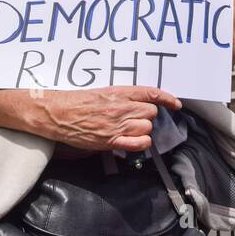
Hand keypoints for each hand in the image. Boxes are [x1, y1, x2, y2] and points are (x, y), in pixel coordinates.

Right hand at [33, 86, 181, 151]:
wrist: (59, 113)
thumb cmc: (76, 101)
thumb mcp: (101, 92)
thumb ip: (121, 97)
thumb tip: (139, 102)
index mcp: (118, 92)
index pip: (151, 94)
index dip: (167, 98)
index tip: (176, 103)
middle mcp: (121, 108)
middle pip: (151, 113)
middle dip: (147, 115)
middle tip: (134, 116)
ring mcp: (117, 125)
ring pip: (147, 127)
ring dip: (142, 128)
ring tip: (129, 128)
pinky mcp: (111, 141)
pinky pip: (140, 143)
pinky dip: (141, 142)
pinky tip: (134, 140)